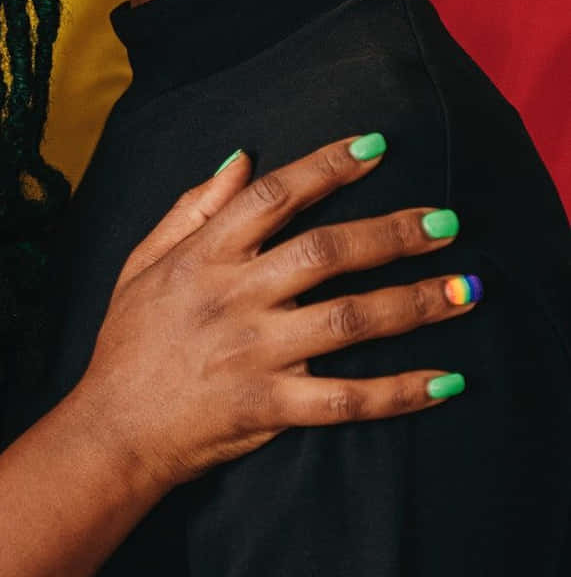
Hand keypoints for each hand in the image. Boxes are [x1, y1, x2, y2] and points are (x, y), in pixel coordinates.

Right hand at [73, 135, 475, 494]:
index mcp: (204, 257)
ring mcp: (254, 353)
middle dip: (393, 233)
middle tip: (446, 221)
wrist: (112, 429)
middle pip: (326, 252)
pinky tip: (446, 380)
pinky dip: (399, 392)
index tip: (375, 147)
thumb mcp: (142, 263)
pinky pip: (346, 399)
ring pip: (349, 320)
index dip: (326, 167)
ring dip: (414, 303)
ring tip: (465, 290)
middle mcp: (234, 298)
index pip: (273, 197)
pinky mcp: (269, 407)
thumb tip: (240, 157)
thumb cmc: (127, 344)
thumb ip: (191, 209)